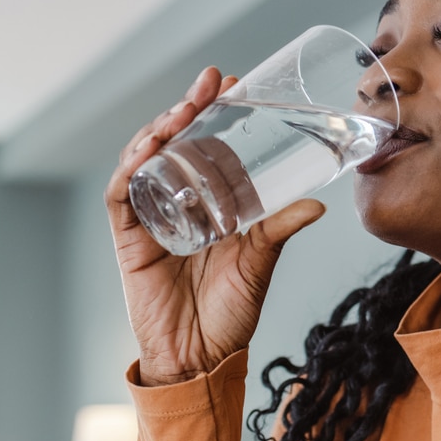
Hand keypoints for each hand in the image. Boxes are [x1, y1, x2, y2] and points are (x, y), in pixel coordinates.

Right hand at [105, 67, 324, 385]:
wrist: (200, 359)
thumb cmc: (230, 316)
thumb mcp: (260, 263)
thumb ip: (279, 230)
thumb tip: (318, 205)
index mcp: (209, 205)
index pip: (206, 147)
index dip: (215, 114)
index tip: (234, 85)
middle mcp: (176, 204)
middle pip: (174, 143)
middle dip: (189, 107)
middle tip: (212, 81)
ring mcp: (149, 218)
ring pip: (145, 158)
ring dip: (161, 126)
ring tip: (186, 105)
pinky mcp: (128, 237)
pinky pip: (122, 192)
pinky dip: (131, 164)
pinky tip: (150, 144)